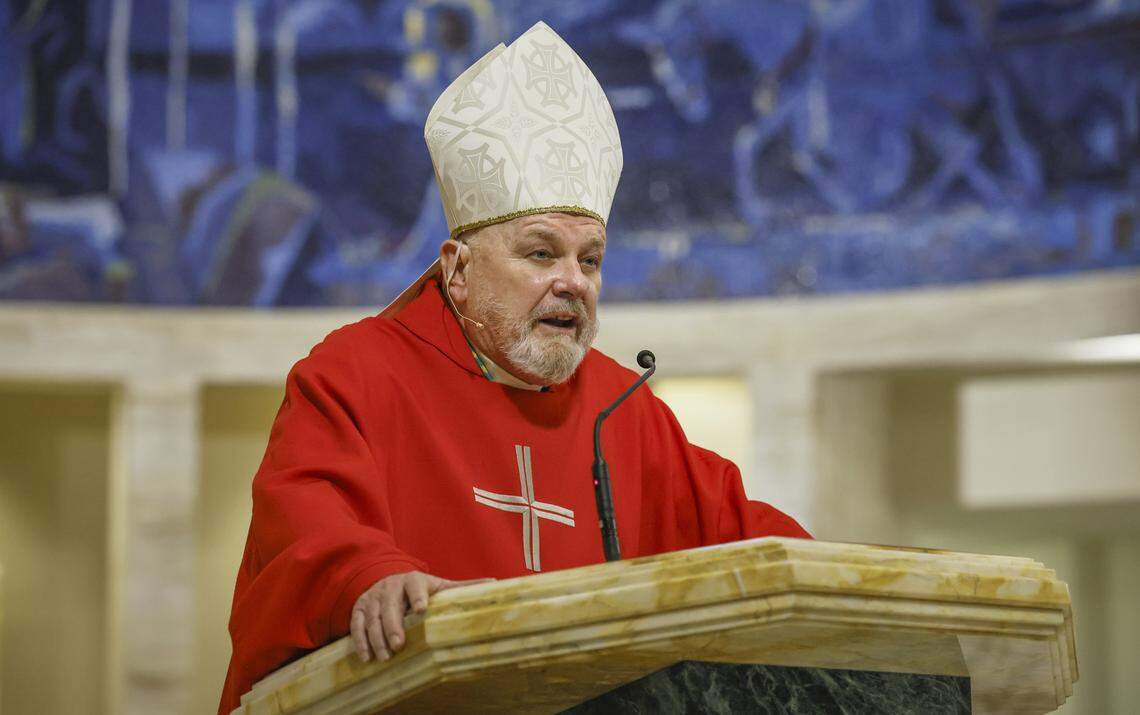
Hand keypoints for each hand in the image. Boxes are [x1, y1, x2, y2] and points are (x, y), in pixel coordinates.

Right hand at [349, 571, 489, 661]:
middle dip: (394, 626)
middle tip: (399, 645)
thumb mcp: (438, 585)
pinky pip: (356, 623)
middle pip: (390, 605)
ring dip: (377, 638)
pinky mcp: (359, 608)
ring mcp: (373, 597)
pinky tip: (366, 656)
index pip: (415, 585)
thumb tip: (495, 583)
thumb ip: (462, 587)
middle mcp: (391, 586)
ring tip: (385, 657)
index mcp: (413, 580)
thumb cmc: (418, 588)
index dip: (418, 596)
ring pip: (372, 617)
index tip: (421, 609)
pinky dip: (360, 640)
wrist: (386, 579)